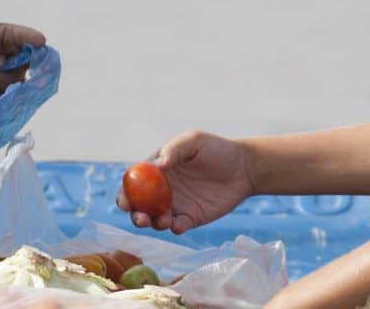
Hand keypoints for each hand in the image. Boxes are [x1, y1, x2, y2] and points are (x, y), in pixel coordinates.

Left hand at [0, 22, 46, 98]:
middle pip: (22, 68)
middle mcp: (14, 59)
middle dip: (2, 72)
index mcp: (9, 38)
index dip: (34, 39)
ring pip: (13, 86)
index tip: (40, 40)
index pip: (26, 37)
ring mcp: (8, 77)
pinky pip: (2, 99)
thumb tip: (1, 62)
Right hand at [117, 131, 254, 234]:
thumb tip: (158, 164)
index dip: (125, 193)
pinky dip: (174, 228)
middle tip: (141, 218)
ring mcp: (176, 205)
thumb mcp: (194, 141)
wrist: (245, 168)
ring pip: (155, 220)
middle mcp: (162, 190)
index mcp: (157, 170)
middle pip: (139, 206)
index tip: (125, 201)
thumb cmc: (217, 149)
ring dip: (154, 223)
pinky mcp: (190, 218)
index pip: (133, 183)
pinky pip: (177, 227)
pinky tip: (179, 224)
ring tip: (164, 220)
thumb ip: (174, 150)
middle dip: (135, 214)